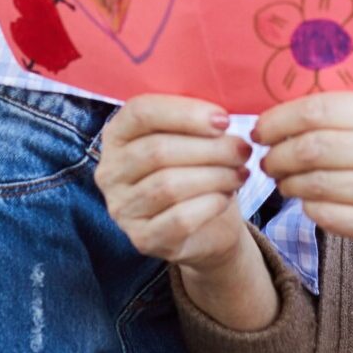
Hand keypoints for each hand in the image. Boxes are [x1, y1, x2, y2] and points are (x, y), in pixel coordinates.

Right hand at [95, 94, 252, 275]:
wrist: (206, 226)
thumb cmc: (197, 169)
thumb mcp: (191, 137)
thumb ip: (195, 119)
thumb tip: (219, 116)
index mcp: (117, 134)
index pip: (140, 112)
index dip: (184, 112)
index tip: (223, 119)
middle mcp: (110, 171)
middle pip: (157, 151)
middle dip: (208, 148)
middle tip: (242, 149)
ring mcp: (122, 209)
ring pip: (169, 185)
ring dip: (214, 176)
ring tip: (240, 172)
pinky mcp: (141, 239)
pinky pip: (179, 219)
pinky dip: (210, 204)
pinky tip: (227, 196)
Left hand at [255, 92, 352, 268]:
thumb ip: (347, 108)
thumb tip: (281, 109)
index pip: (318, 111)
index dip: (279, 120)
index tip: (261, 129)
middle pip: (312, 151)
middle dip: (277, 155)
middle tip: (266, 158)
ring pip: (315, 187)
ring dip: (288, 183)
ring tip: (284, 179)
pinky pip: (328, 217)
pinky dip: (308, 207)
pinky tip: (309, 200)